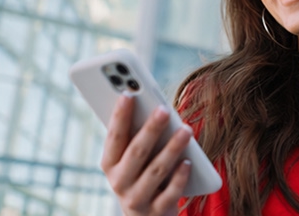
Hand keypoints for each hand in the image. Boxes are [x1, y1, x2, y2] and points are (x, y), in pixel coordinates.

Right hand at [100, 95, 193, 215]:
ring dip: (172, 148)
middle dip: (150, 129)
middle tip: (164, 109)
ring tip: (186, 130)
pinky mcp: (155, 211)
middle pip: (136, 152)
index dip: (119, 116)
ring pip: (156, 170)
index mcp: (109, 165)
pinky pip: (170, 193)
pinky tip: (188, 162)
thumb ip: (137, 137)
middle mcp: (119, 182)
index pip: (114, 137)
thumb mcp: (131, 160)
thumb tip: (153, 107)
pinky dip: (180, 177)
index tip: (128, 94)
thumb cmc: (140, 176)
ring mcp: (136, 199)